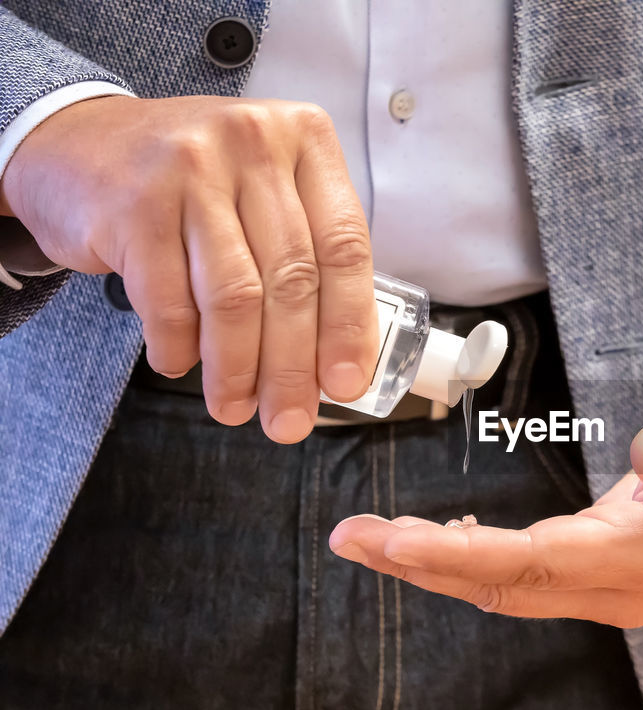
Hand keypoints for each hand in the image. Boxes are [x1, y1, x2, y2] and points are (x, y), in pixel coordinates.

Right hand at [0, 95, 377, 442]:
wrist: (75, 144)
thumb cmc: (193, 185)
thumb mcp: (263, 195)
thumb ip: (309, 257)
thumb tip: (342, 362)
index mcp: (305, 138)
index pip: (344, 246)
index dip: (349, 325)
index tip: (346, 383)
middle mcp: (252, 141)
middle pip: (291, 278)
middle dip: (292, 365)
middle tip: (288, 420)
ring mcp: (190, 167)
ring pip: (234, 296)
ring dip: (236, 368)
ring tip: (234, 407)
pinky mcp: (133, 203)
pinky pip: (168, 300)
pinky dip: (178, 345)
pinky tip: (179, 363)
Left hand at [329, 380, 642, 627]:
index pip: (536, 564)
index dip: (459, 556)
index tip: (392, 540)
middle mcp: (626, 590)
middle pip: (506, 587)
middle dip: (423, 566)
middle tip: (349, 538)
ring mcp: (613, 587)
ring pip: (508, 586)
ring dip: (435, 565)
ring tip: (367, 539)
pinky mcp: (603, 571)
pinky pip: (525, 575)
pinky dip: (470, 561)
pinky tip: (431, 541)